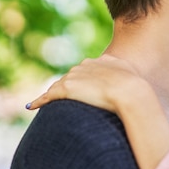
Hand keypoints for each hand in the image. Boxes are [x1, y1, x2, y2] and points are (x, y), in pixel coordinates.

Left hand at [26, 55, 146, 113]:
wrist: (131, 92)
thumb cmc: (136, 89)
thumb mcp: (133, 77)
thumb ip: (127, 76)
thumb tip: (132, 84)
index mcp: (101, 61)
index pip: (85, 71)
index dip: (81, 81)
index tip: (79, 89)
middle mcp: (85, 65)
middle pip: (70, 77)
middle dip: (65, 88)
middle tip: (61, 101)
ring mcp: (75, 76)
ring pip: (58, 86)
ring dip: (51, 95)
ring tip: (43, 104)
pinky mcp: (68, 89)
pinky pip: (49, 96)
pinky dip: (39, 101)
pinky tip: (32, 107)